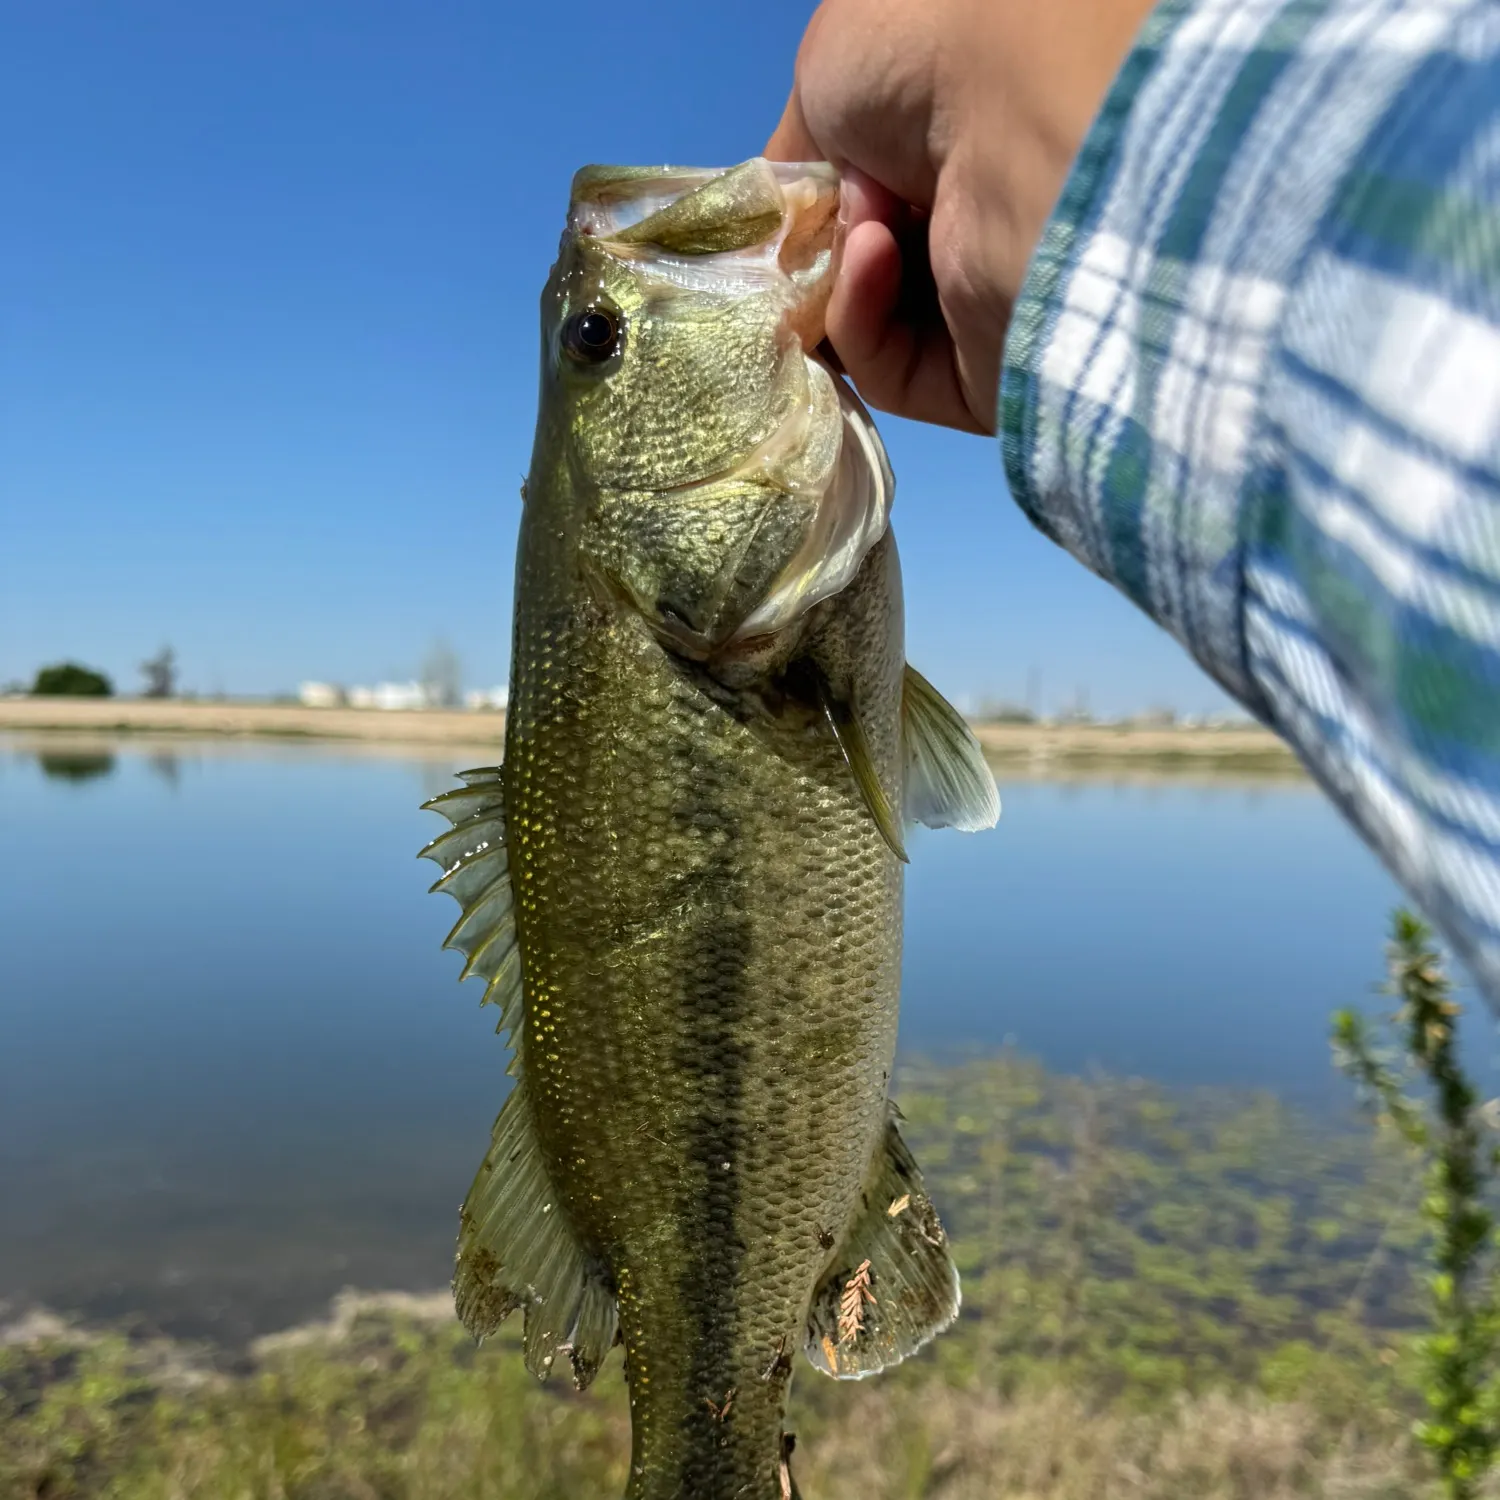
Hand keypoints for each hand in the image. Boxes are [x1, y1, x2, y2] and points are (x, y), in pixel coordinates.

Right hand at [766, 0, 1154, 434]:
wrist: (1016, 110)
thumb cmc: (929, 56)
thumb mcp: (831, 66)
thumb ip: (799, 152)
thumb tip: (791, 214)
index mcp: (956, 149)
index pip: (864, 206)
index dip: (810, 210)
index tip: (780, 204)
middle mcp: (979, 226)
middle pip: (861, 272)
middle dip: (815, 252)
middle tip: (805, 221)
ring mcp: (985, 305)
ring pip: (867, 329)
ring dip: (835, 278)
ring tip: (860, 222)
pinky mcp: (984, 374)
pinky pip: (890, 371)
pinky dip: (860, 319)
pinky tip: (876, 253)